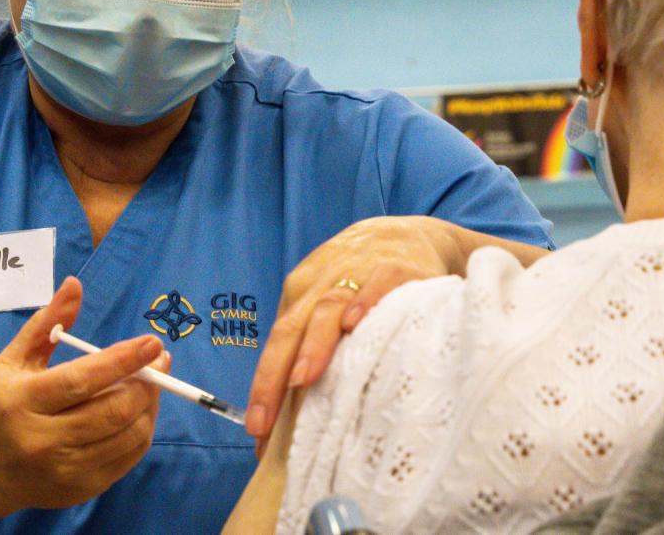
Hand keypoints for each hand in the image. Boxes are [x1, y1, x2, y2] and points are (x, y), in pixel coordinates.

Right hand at [0, 277, 167, 511]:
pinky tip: (138, 411)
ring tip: (148, 383)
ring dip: (149, 404)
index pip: (82, 380)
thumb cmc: (1, 404)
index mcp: (22, 403)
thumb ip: (47, 323)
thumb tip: (75, 284)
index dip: (123, 361)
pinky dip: (142, 429)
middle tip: (159, 360)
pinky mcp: (80, 490)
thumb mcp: (14, 360)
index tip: (153, 343)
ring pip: (128, 435)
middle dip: (147, 382)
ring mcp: (62, 471)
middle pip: (112, 410)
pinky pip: (128, 457)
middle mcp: (41, 441)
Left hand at [244, 216, 466, 452]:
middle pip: (291, 329)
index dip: (264, 386)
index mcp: (302, 293)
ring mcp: (358, 270)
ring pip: (329, 306)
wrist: (405, 232)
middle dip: (273, 376)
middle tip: (265, 421)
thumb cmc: (361, 277)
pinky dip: (365, 301)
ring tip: (302, 379)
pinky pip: (378, 282)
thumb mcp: (328, 301)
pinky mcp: (396, 266)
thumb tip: (290, 409)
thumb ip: (311, 341)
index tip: (257, 430)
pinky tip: (356, 324)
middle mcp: (322, 282)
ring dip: (314, 344)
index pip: (277, 344)